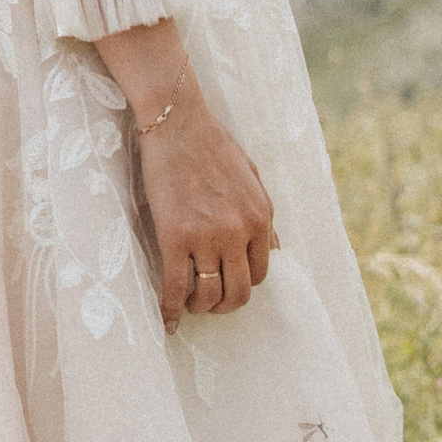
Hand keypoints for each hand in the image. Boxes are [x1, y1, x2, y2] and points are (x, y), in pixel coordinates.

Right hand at [134, 100, 273, 327]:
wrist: (177, 122)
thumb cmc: (212, 144)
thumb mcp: (252, 178)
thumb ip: (263, 217)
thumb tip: (275, 250)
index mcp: (260, 217)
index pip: (260, 273)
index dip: (241, 286)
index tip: (225, 287)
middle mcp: (238, 231)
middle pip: (239, 292)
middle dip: (224, 306)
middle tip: (208, 305)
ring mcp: (207, 236)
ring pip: (209, 294)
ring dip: (199, 308)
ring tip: (188, 305)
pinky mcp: (174, 235)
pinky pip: (175, 285)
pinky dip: (170, 308)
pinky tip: (167, 319)